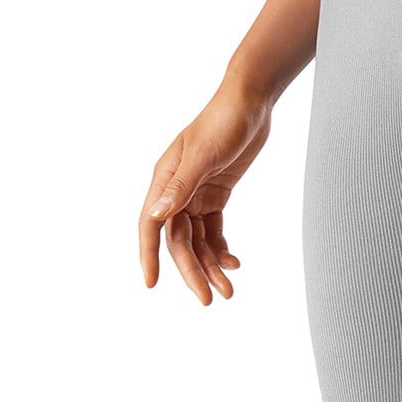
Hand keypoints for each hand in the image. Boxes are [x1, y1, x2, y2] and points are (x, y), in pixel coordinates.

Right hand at [139, 84, 272, 304]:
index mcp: (165, 180)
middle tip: (209, 299)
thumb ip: (181, 185)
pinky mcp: (216, 193)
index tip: (152, 284)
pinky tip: (235, 262)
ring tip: (228, 289)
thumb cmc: (224, 121)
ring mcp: (196, 193)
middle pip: (179, 240)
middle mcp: (176, 190)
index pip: (151, 225)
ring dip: (211, 265)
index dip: (149, 255)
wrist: (251, 102)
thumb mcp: (204, 155)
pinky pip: (214, 230)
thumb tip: (157, 215)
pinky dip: (222, 248)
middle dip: (193, 270)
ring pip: (198, 240)